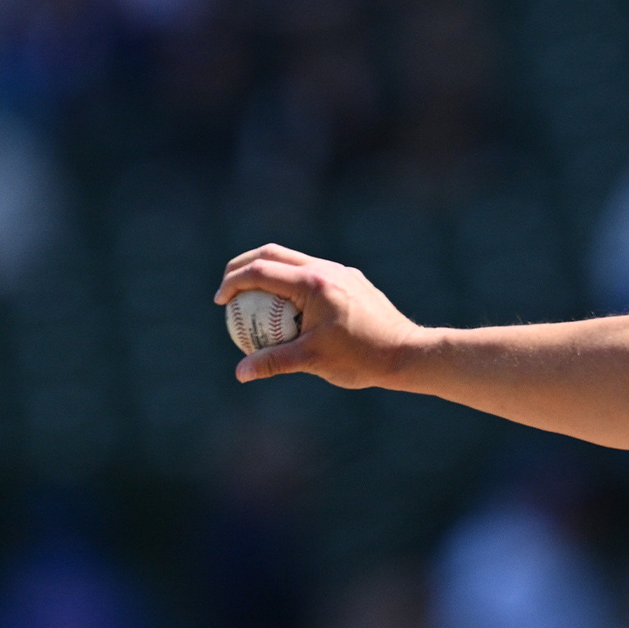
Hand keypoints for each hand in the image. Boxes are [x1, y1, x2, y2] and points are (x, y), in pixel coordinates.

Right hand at [215, 243, 427, 386]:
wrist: (407, 352)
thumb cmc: (361, 357)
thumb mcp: (312, 360)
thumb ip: (273, 362)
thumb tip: (240, 373)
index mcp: (313, 283)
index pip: (260, 271)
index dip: (233, 283)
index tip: (220, 302)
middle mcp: (327, 269)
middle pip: (273, 254)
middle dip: (243, 266)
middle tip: (228, 289)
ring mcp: (342, 272)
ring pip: (295, 261)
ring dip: (269, 273)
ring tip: (253, 298)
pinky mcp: (353, 280)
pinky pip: (314, 273)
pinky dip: (293, 283)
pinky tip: (289, 309)